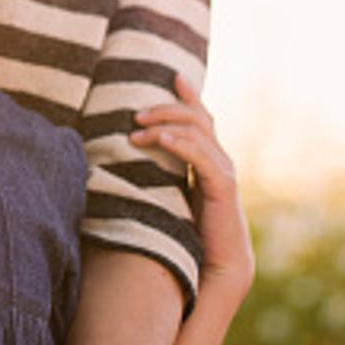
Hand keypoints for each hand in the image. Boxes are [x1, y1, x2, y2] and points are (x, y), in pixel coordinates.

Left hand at [130, 75, 254, 293]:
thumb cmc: (188, 235)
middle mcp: (220, 160)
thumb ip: (157, 177)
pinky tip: (160, 141)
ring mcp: (224, 171)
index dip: (189, 95)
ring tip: (137, 129)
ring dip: (165, 125)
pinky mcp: (223, 187)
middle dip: (166, 108)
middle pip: (197, 118)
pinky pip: (201, 157)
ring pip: (197, 132)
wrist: (216, 269)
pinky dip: (180, 144)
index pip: (201, 118)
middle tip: (136, 114)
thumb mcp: (168, 197)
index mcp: (209, 160)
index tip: (172, 75)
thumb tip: (121, 162)